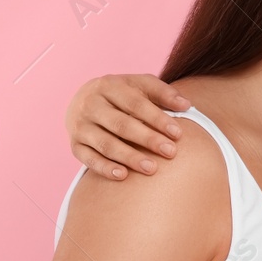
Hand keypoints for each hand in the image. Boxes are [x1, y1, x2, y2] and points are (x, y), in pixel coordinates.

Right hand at [66, 73, 189, 179]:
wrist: (83, 100)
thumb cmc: (122, 94)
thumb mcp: (140, 85)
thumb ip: (163, 93)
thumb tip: (187, 105)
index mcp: (108, 86)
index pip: (136, 104)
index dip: (157, 119)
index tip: (178, 133)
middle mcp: (90, 105)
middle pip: (121, 125)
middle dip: (147, 139)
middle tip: (170, 152)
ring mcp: (80, 126)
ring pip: (106, 144)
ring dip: (129, 157)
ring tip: (152, 168)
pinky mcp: (74, 145)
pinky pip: (88, 159)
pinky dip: (105, 168)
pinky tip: (123, 175)